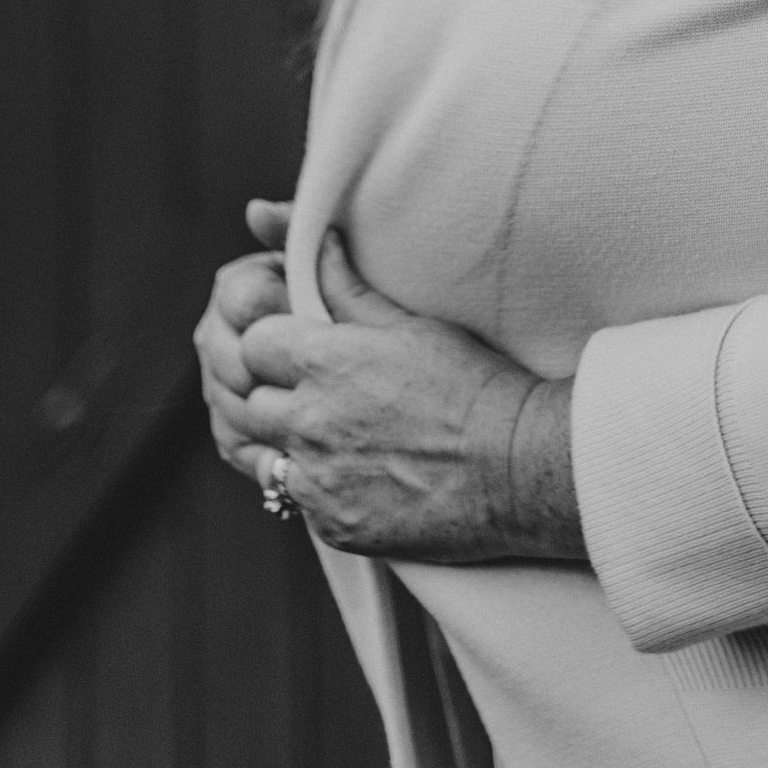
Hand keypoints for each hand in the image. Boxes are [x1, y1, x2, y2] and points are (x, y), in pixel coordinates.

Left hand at [196, 219, 583, 565]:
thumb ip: (348, 287)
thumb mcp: (411, 324)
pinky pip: (303, 503)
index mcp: (325, 361)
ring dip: (294, 445)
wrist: (515, 467)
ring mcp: (317, 479)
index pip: (253, 343)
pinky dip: (322, 489)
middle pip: (251, 401)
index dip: (275, 344)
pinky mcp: (332, 525)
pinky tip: (363, 476)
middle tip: (324, 396)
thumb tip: (317, 242)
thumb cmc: (472, 384)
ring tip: (342, 439)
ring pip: (268, 457)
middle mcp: (309, 420)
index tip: (302, 350)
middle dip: (278, 395)